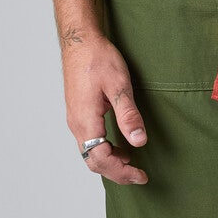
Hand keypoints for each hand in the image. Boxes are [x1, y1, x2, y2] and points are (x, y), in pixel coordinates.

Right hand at [65, 35, 148, 183]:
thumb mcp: (119, 85)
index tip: (141, 175)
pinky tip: (119, 146)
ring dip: (110, 162)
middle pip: (93, 161)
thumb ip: (128, 115)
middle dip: (116, 173)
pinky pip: (89, 142)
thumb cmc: (98, 59)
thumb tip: (138, 141)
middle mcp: (77, 124)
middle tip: (139, 175)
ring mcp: (75, 119)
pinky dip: (104, 151)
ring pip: (90, 153)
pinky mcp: (78, 114)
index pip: (101, 159)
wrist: (80, 42)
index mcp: (86, 120)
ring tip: (131, 163)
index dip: (121, 171)